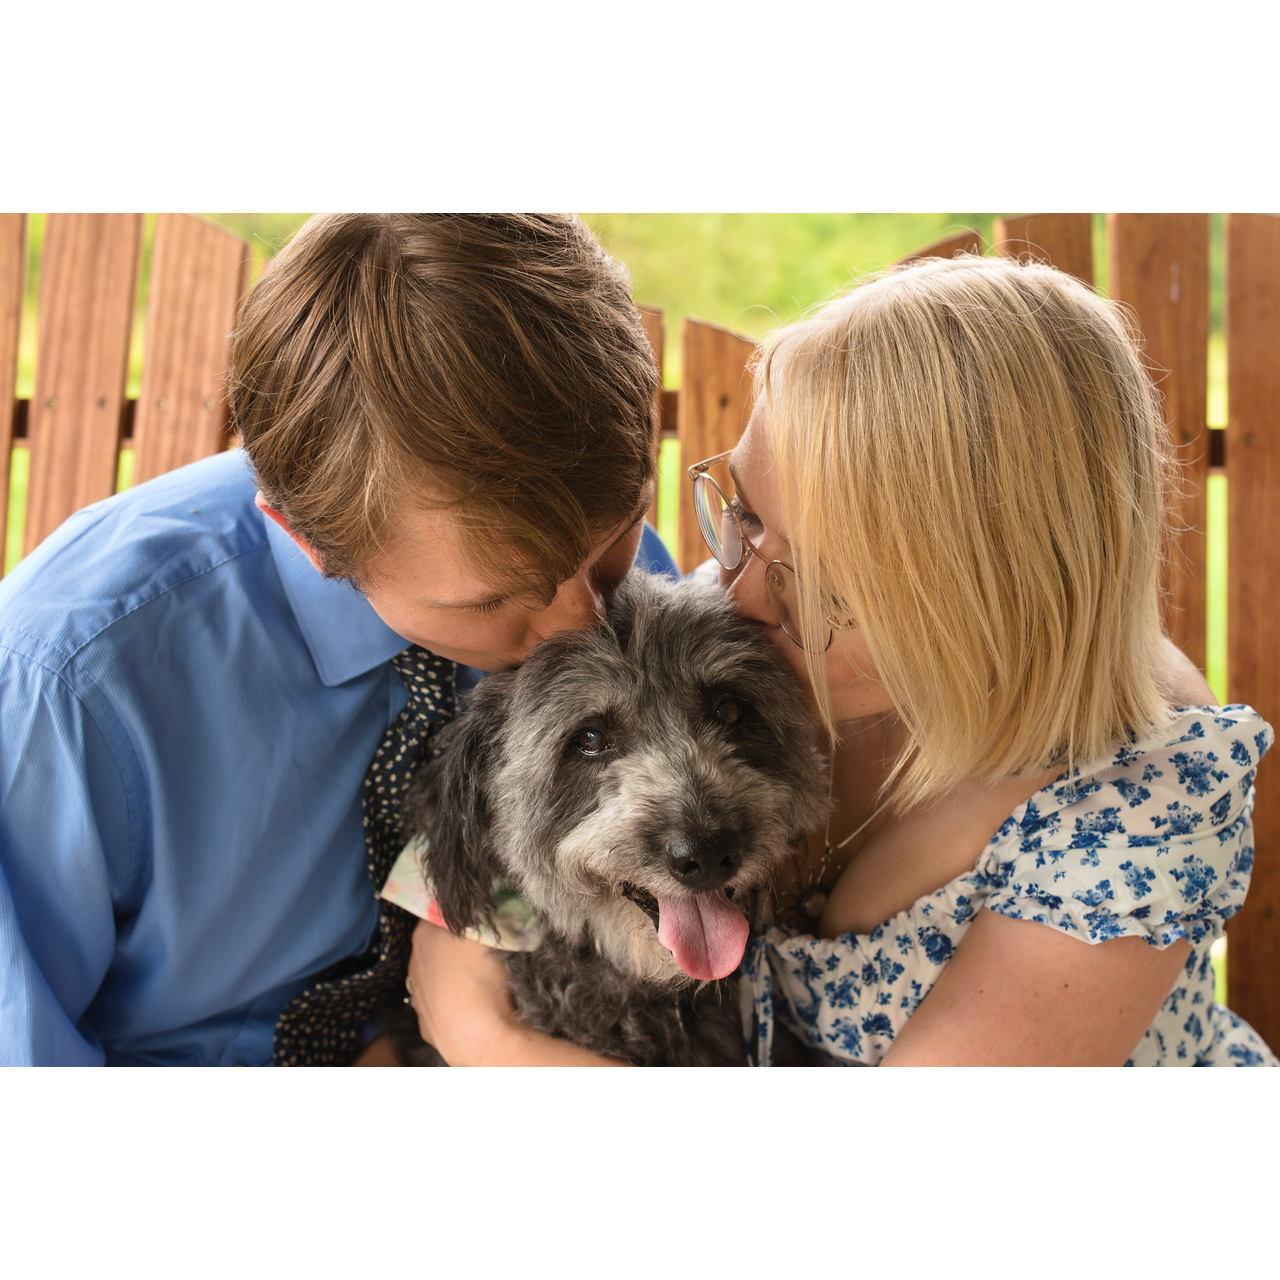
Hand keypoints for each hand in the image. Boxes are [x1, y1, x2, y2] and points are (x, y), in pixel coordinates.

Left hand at [405, 916, 626, 1066]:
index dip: (461, 909)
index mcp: (424, 934)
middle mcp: (414, 963)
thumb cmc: (483, 976)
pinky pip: (443, 1004)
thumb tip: (491, 890)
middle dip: (458, 941)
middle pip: (438, 942)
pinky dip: (456, 1000)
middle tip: (488, 943)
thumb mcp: (491, 929)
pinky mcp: (427, 1025)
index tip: (482, 912)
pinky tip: (474, 1003)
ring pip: (438, 974)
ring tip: (484, 977)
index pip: (439, 909)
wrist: (478, 1037)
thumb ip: (488, 908)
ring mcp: (418, 997)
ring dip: (456, 972)